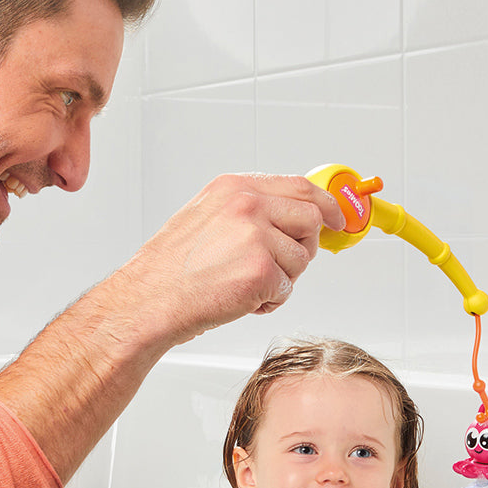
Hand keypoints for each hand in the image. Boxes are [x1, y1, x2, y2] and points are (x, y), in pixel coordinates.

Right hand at [132, 173, 344, 337]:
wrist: (149, 300)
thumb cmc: (171, 269)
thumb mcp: (207, 217)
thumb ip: (249, 211)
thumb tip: (289, 218)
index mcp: (234, 188)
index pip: (299, 186)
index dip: (325, 205)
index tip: (338, 218)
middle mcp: (247, 205)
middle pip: (311, 219)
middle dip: (305, 247)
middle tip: (282, 266)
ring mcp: (256, 236)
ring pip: (302, 259)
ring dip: (282, 280)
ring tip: (246, 285)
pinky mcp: (261, 271)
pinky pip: (287, 289)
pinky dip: (269, 301)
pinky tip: (241, 300)